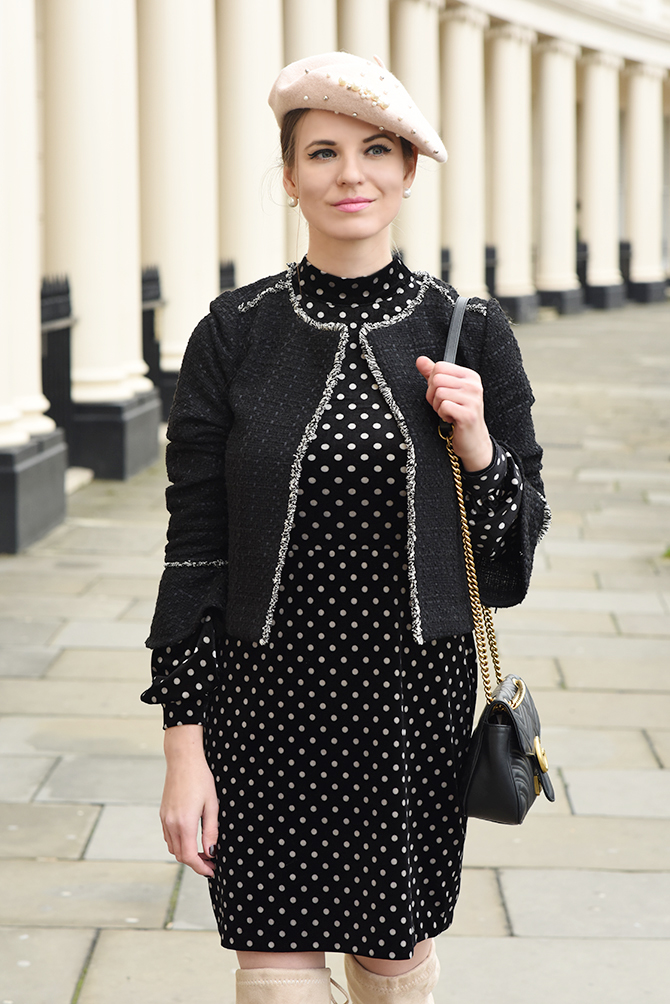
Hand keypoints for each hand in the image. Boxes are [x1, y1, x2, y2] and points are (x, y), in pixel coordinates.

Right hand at [160, 725, 218, 877]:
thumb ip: (211, 831)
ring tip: (203, 852)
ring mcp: (164, 819)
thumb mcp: (212, 805)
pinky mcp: (163, 813)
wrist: (183, 760)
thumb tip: (211, 852)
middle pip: (180, 855)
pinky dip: (179, 843)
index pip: (189, 857)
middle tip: (211, 863)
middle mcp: (171, 824)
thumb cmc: (201, 779)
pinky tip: (191, 838)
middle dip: (195, 863)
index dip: (201, 867)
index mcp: (184, 823)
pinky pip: (168, 836)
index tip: (212, 871)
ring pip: (173, 847)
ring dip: (186, 854)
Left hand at [416, 355, 492, 471]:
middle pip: (437, 379)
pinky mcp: (468, 414)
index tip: (442, 394)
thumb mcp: (446, 391)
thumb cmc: (458, 415)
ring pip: (438, 393)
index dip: (433, 382)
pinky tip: (451, 419)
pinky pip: (443, 406)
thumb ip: (433, 374)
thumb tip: (420, 360)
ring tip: (448, 413)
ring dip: (437, 406)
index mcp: (470, 376)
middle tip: (443, 406)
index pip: (440, 366)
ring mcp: (473, 399)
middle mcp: (474, 385)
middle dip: (433, 395)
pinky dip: (442, 415)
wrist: (472, 440)